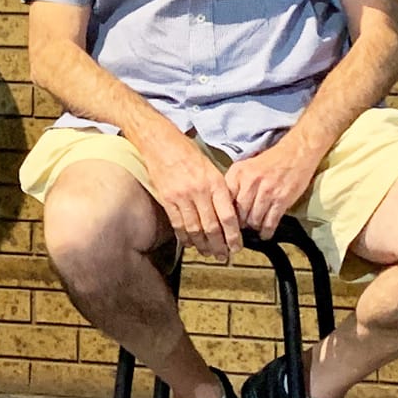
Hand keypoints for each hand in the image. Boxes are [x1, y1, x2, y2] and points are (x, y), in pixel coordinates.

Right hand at [134, 125, 242, 263]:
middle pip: (212, 227)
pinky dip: (185, 236)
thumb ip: (219, 190)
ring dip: (202, 245)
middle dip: (219, 245)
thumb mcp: (210, 167)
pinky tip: (190, 243)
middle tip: (224, 256)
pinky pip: (178, 223)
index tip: (237, 246)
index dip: (233, 235)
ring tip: (208, 253)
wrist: (160, 142)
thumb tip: (227, 213)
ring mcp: (181, 196)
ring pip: (195, 229)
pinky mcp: (167, 199)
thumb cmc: (187, 152)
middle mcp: (199, 191)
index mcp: (214, 182)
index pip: (227, 216)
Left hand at [224, 136, 320, 240]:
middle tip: (240, 230)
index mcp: (238, 173)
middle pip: (239, 213)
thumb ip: (235, 183)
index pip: (225, 200)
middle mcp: (250, 182)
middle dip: (239, 224)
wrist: (296, 152)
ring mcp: (266, 191)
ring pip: (254, 219)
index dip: (225, 213)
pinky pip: (270, 222)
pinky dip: (266, 231)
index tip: (226, 221)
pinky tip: (265, 234)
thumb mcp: (246, 166)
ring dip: (253, 228)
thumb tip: (225, 205)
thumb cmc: (270, 161)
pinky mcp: (281, 199)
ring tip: (253, 230)